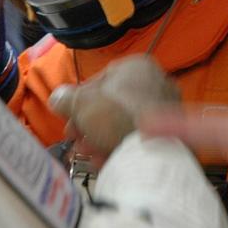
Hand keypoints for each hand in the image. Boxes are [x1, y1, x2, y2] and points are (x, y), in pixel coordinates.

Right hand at [49, 55, 180, 157]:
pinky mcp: (170, 134)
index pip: (101, 80)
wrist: (150, 149)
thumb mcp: (81, 103)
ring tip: (85, 153)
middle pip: (112, 105)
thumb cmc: (113, 115)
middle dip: (88, 124)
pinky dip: (119, 148)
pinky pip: (138, 139)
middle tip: (74, 139)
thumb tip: (57, 98)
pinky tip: (102, 161)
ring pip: (124, 123)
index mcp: (137, 66)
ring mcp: (167, 111)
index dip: (79, 101)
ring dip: (100, 139)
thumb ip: (66, 99)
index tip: (68, 118)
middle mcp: (157, 83)